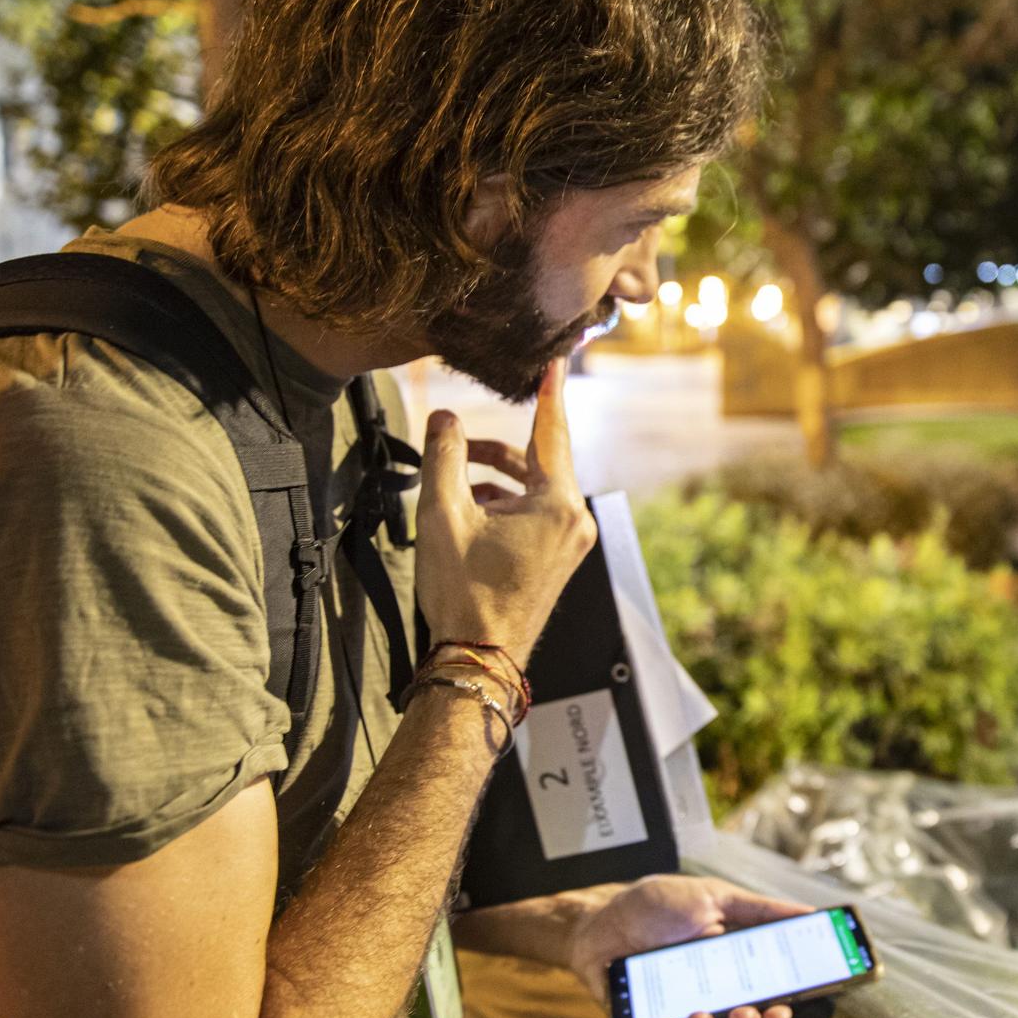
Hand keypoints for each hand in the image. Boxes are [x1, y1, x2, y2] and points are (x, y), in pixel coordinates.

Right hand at [416, 359, 595, 661]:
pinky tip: (470, 511)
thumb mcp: (442, 516)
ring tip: (453, 484)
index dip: (548, 392)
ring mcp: (571, 543)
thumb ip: (444, 458)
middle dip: (496, 451)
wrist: (478, 659)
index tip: (556, 359)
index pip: (551, 433)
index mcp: (558, 506)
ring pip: (534, 490)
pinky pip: (536, 514)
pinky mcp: (559, 558)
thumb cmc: (463, 593)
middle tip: (460, 440)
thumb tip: (444, 417)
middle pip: (538, 463)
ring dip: (496, 481)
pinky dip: (506, 505)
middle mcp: (575, 521)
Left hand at [568, 877, 812, 1017]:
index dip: (778, 1009)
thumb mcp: (713, 896)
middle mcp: (709, 994)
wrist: (601, 917)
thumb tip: (809, 912)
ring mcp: (677, 1010)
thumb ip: (759, 909)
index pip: (765, 996)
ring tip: (698, 1017)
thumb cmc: (660, 906)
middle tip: (745, 1015)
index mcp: (732, 968)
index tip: (783, 1009)